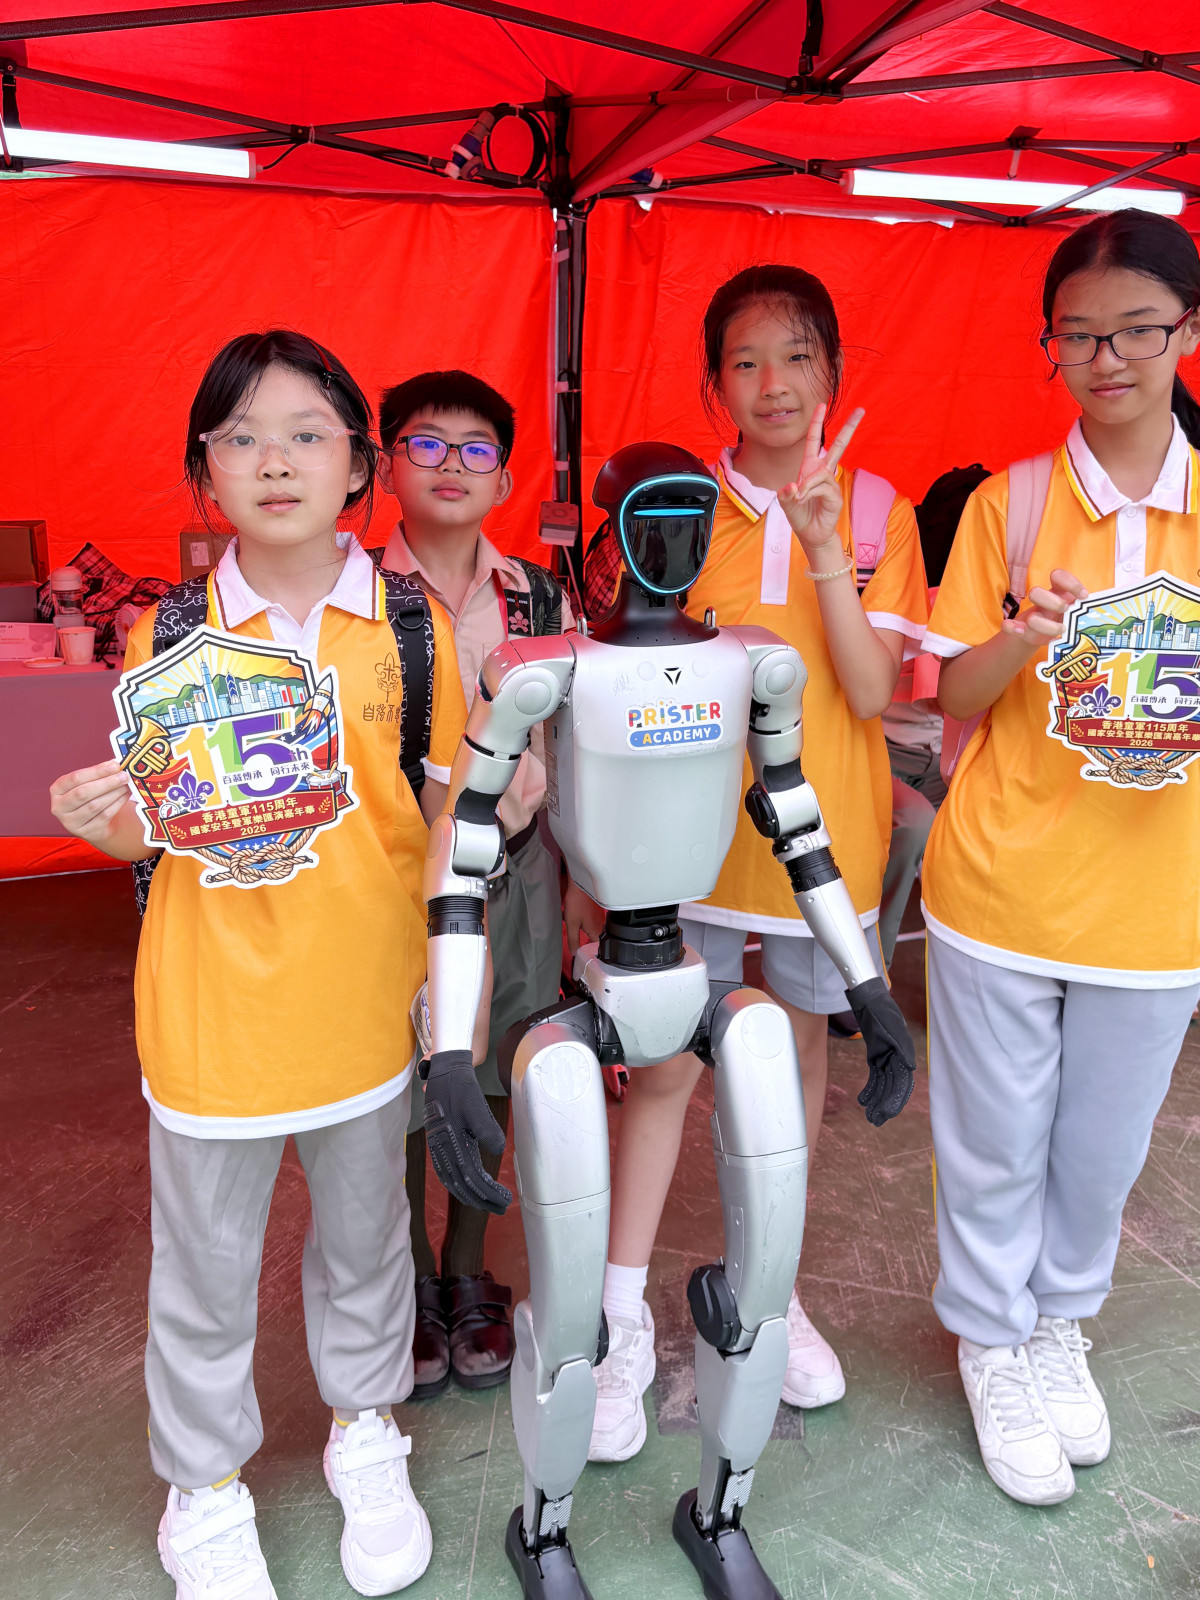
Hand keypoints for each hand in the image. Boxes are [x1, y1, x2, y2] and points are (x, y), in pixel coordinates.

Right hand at [49, 760, 136, 848]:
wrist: (94, 823)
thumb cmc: (91, 797)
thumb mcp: (88, 784)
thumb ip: (98, 774)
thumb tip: (115, 765)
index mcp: (57, 790)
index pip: (75, 778)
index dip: (96, 771)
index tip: (115, 765)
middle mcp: (59, 807)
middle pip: (83, 793)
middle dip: (106, 783)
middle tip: (124, 775)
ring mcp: (71, 822)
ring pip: (95, 805)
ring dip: (114, 793)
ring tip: (126, 784)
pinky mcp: (85, 832)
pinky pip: (104, 816)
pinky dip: (117, 804)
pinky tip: (125, 795)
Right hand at [423, 1049, 511, 1213]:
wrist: (444, 1072)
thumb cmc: (461, 1088)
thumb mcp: (477, 1105)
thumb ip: (487, 1129)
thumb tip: (499, 1150)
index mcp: (450, 1142)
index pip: (471, 1177)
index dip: (488, 1192)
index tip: (506, 1199)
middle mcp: (441, 1150)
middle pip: (461, 1185)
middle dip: (482, 1200)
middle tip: (502, 1208)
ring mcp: (437, 1149)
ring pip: (453, 1182)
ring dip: (471, 1195)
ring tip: (489, 1203)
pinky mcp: (438, 1145)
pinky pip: (448, 1173)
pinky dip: (460, 1185)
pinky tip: (471, 1187)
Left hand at [564, 879, 603, 956]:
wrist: (581, 884)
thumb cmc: (577, 902)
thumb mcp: (571, 924)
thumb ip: (573, 940)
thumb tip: (575, 953)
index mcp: (596, 931)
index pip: (597, 949)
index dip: (590, 954)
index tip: (582, 956)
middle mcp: (601, 926)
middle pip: (594, 940)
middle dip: (585, 942)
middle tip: (576, 944)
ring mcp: (599, 918)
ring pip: (592, 931)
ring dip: (582, 931)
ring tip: (574, 928)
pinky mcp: (596, 912)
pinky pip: (591, 922)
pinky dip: (582, 923)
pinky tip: (575, 918)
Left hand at [777, 404, 864, 561]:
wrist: (810, 535)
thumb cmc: (800, 516)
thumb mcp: (786, 503)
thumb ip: (786, 495)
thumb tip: (794, 487)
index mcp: (810, 468)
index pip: (813, 441)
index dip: (816, 423)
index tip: (821, 405)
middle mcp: (823, 472)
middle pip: (839, 445)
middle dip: (849, 427)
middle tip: (862, 409)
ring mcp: (831, 483)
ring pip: (820, 473)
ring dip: (806, 485)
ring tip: (799, 498)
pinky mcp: (835, 495)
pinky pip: (821, 487)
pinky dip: (810, 492)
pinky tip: (804, 500)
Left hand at [845, 977, 915, 1126]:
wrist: (870, 999)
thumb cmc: (882, 1011)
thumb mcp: (891, 1027)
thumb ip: (902, 1047)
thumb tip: (911, 1068)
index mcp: (904, 1054)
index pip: (902, 1082)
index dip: (896, 1099)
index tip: (888, 1114)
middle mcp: (897, 1059)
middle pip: (892, 1087)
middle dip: (885, 1104)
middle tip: (875, 1121)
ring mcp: (887, 1058)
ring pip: (883, 1085)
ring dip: (877, 1101)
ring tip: (870, 1116)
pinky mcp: (877, 1057)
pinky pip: (875, 1077)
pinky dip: (870, 1089)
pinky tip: (863, 1100)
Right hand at [1002, 568, 1086, 642]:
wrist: (1053, 642)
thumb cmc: (1073, 627)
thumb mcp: (1083, 619)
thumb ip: (1091, 615)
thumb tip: (1116, 617)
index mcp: (1060, 595)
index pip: (1058, 577)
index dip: (1069, 584)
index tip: (1084, 597)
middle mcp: (1045, 602)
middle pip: (1038, 592)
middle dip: (1052, 602)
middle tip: (1066, 613)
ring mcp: (1033, 615)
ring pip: (1028, 610)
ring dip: (1042, 619)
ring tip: (1059, 631)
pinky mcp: (1023, 631)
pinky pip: (1011, 626)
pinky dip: (1011, 627)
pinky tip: (1014, 629)